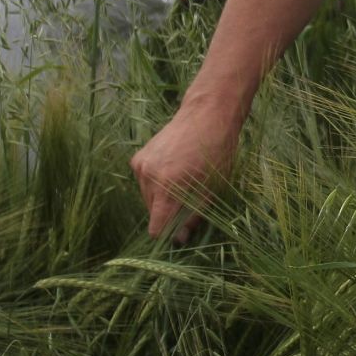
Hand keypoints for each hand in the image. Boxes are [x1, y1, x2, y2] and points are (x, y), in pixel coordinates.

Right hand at [131, 98, 241, 242]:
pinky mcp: (138, 158)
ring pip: (147, 198)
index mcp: (166, 187)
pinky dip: (157, 183)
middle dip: (168, 214)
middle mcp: (148, 177)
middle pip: (152, 213)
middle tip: (190, 200)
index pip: (156, 228)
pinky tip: (173, 171)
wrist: (206, 114)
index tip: (180, 232)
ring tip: (183, 182)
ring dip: (162, 198)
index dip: (168, 234)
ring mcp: (140, 166)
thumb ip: (193, 216)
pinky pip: (144, 182)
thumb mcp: (212, 188)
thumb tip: (179, 240)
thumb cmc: (217, 150)